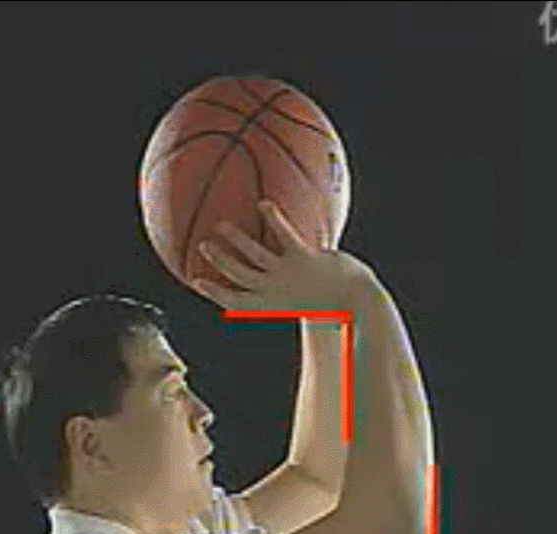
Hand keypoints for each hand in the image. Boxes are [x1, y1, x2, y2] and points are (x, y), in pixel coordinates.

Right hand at [193, 200, 376, 310]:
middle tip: (202, 246)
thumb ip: (296, 294)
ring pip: (252, 255)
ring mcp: (287, 274)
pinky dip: (273, 220)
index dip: (214, 292)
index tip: (197, 281)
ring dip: (235, 240)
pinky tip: (263, 204)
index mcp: (272, 305)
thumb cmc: (337, 306)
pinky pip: (283, 236)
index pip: (235, 301)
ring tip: (221, 226)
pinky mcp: (303, 258)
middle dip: (218, 260)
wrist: (359, 304)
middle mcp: (274, 291)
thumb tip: (289, 285)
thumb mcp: (310, 304)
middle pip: (237, 274)